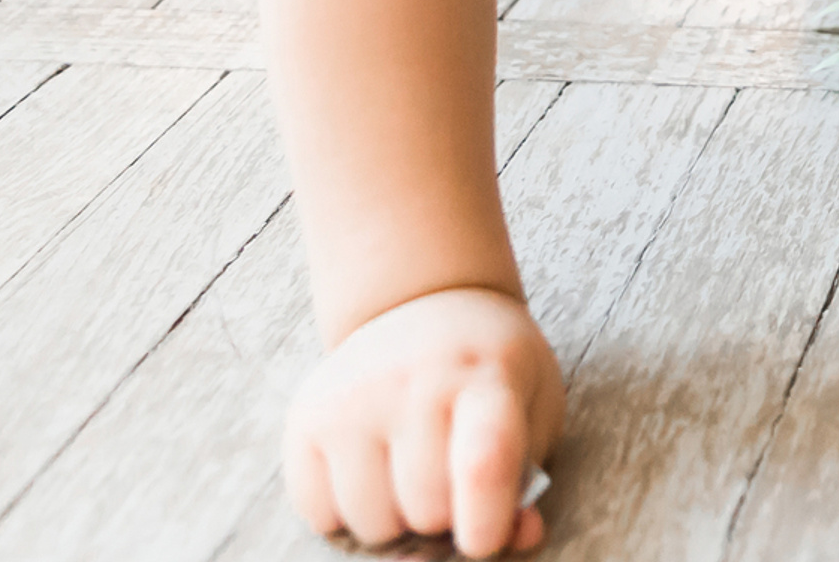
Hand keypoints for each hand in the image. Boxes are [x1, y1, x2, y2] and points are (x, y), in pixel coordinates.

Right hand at [284, 285, 563, 556]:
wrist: (423, 300)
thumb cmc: (487, 370)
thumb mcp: (531, 404)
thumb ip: (527, 477)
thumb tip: (519, 537)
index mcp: (488, 375)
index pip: (484, 461)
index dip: (485, 521)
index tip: (483, 542)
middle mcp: (417, 380)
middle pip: (427, 509)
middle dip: (444, 518)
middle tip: (450, 481)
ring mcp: (355, 396)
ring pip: (373, 524)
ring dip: (396, 521)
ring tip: (410, 471)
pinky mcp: (307, 417)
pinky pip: (322, 517)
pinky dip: (347, 514)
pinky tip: (370, 468)